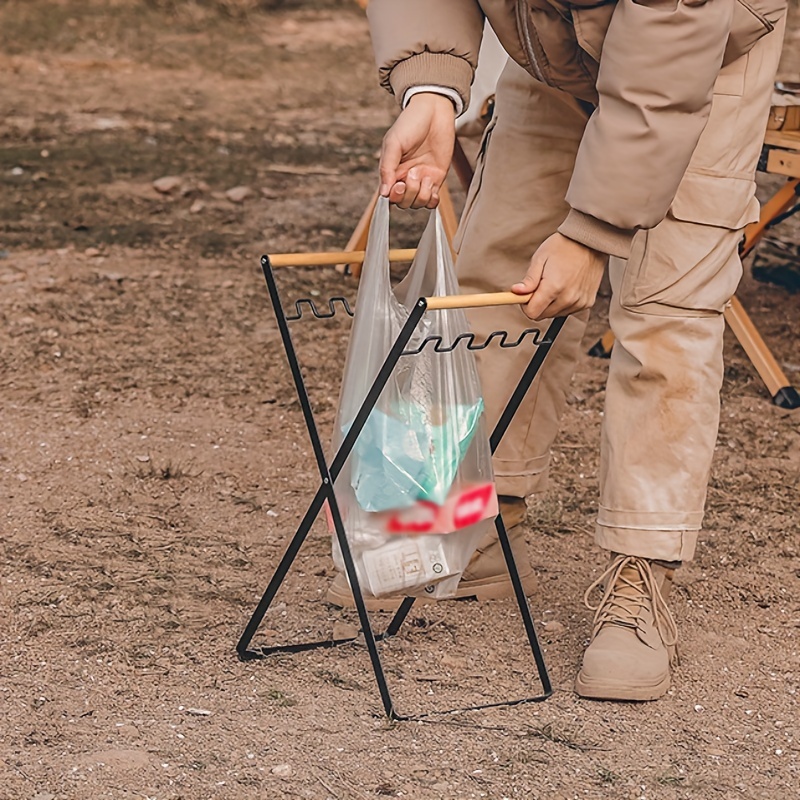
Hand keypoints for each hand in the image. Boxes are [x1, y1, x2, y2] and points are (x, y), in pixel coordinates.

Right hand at [379, 93, 455, 208]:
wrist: (434, 112)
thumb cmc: (410, 124)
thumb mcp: (393, 143)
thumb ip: (386, 168)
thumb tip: (383, 193)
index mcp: (391, 171)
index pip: (388, 196)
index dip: (393, 197)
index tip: (398, 185)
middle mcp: (405, 179)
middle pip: (403, 203)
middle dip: (408, 194)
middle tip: (413, 174)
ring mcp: (421, 180)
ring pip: (417, 204)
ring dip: (421, 193)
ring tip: (423, 173)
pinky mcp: (436, 179)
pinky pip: (432, 201)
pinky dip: (431, 199)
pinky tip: (431, 183)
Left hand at [511, 233, 608, 319]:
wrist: (590, 242)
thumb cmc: (564, 247)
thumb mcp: (540, 259)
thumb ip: (529, 280)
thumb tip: (516, 292)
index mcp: (554, 287)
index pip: (532, 313)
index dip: (525, 304)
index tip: (526, 294)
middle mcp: (568, 298)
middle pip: (542, 315)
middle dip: (537, 303)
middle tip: (541, 285)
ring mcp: (579, 302)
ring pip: (554, 314)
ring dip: (550, 304)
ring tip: (556, 283)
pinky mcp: (587, 303)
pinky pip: (567, 311)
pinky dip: (563, 303)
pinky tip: (566, 287)